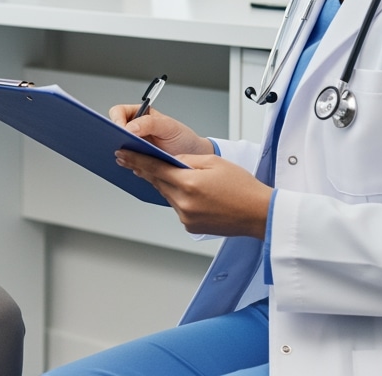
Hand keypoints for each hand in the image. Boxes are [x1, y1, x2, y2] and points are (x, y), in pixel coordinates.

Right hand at [109, 104, 213, 156]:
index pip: (118, 112)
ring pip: (117, 147)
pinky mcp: (137, 160)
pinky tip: (131, 167)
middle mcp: (134, 129)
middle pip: (113, 130)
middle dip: (114, 138)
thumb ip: (150, 123)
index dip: (116, 120)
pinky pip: (125, 160)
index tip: (122, 131)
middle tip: (119, 146)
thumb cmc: (183, 138)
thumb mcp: (169, 127)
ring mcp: (134, 145)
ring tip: (123, 157)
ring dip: (119, 152)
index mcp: (139, 115)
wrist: (194, 158)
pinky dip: (126, 164)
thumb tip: (129, 128)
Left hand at [115, 150, 271, 238]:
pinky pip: (177, 207)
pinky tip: (191, 192)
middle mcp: (184, 202)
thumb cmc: (243, 187)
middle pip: (158, 182)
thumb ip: (187, 160)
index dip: (135, 160)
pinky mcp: (189, 226)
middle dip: (146, 170)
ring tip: (171, 175)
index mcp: (189, 183)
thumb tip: (169, 161)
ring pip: (167, 194)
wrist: (260, 214)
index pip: (154, 168)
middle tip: (130, 159)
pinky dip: (179, 197)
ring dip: (166, 184)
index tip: (122, 154)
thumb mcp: (214, 163)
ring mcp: (186, 217)